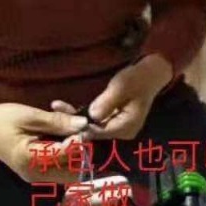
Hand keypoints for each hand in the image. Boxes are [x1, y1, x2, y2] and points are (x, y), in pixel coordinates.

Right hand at [0, 103, 87, 182]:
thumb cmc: (1, 120)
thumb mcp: (29, 116)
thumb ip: (57, 121)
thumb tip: (83, 124)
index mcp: (31, 160)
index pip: (65, 155)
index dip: (78, 140)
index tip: (83, 126)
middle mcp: (37, 174)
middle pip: (73, 171)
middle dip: (82, 151)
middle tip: (80, 130)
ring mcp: (39, 176)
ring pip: (71, 172)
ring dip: (77, 152)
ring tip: (72, 131)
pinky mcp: (40, 172)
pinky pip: (62, 168)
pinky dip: (69, 154)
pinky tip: (64, 136)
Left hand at [52, 55, 172, 140]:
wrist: (150, 73)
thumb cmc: (137, 79)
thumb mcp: (121, 87)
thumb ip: (106, 102)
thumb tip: (91, 115)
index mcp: (126, 127)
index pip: (98, 132)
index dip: (80, 125)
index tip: (62, 116)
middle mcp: (122, 132)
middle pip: (94, 131)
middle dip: (75, 121)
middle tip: (55, 108)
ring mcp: (117, 127)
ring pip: (92, 126)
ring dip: (76, 117)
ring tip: (56, 106)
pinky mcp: (113, 120)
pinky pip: (95, 120)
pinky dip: (82, 114)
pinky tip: (66, 107)